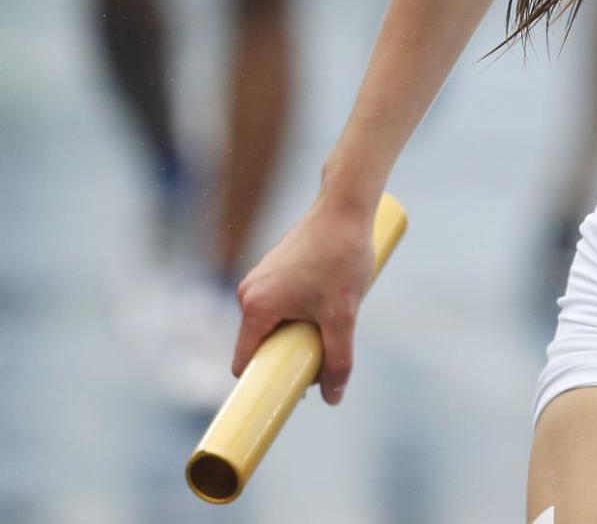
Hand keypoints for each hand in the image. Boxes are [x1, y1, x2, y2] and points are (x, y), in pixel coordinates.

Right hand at [233, 199, 375, 405]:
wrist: (346, 205)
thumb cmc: (342, 256)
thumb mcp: (343, 314)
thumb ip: (338, 359)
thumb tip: (333, 397)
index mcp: (255, 306)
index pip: (245, 363)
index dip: (261, 385)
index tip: (285, 397)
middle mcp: (249, 291)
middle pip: (260, 344)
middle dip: (286, 357)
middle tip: (319, 360)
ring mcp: (260, 277)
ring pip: (272, 323)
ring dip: (295, 333)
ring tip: (328, 325)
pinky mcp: (275, 266)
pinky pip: (279, 304)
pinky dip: (297, 313)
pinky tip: (326, 305)